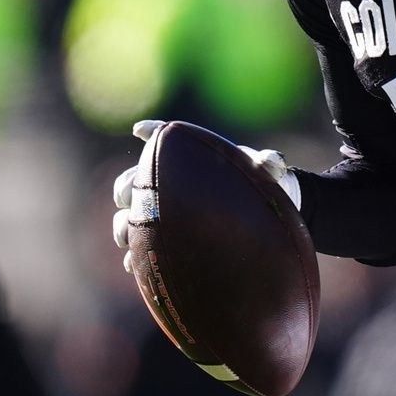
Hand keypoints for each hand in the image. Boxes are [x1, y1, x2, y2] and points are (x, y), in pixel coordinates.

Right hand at [112, 121, 299, 273]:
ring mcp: (163, 217)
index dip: (150, 132)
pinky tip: (135, 264)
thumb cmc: (261, 190)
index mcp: (185, 161)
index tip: (143, 131)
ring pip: (127, 218)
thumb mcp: (267, 175)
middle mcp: (167, 187)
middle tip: (131, 197)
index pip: (160, 141)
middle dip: (126, 189)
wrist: (264, 226)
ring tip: (127, 237)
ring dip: (123, 226)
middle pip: (130, 183)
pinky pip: (141, 252)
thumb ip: (269, 164)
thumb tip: (272, 160)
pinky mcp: (165, 245)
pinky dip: (135, 258)